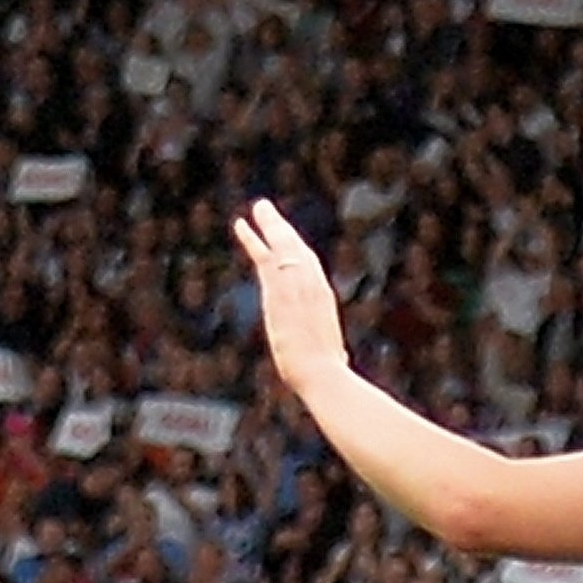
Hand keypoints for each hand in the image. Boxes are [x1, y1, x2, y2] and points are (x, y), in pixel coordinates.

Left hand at [232, 199, 347, 394]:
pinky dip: (253, 240)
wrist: (323, 374)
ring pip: (281, 246)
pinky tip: (242, 226)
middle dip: (281, 228)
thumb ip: (331, 351)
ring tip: (258, 208)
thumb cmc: (330, 374)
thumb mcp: (332, 355)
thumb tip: (339, 363)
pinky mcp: (278, 292)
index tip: (286, 237)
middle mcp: (311, 286)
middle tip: (266, 209)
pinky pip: (264, 258)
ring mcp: (296, 287)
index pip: (308, 267)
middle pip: (296, 249)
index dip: (295, 250)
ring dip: (269, 225)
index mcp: (323, 299)